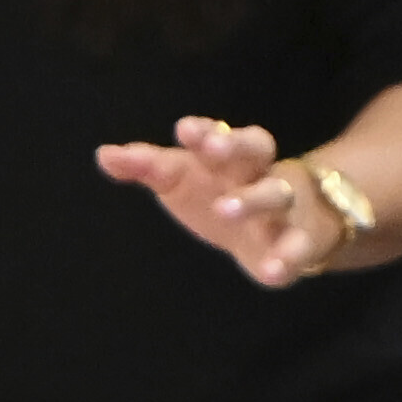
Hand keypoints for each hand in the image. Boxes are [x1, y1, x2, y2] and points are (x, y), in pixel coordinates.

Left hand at [102, 113, 359, 287]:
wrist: (279, 231)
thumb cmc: (219, 193)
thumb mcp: (181, 178)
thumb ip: (146, 166)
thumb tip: (104, 154)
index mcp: (230, 155)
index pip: (221, 133)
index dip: (205, 131)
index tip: (184, 131)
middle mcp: (260, 173)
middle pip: (257, 148)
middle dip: (235, 145)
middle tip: (211, 148)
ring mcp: (282, 208)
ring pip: (275, 195)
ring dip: (252, 200)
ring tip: (225, 209)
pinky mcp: (296, 245)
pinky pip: (296, 249)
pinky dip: (286, 259)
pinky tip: (272, 270)